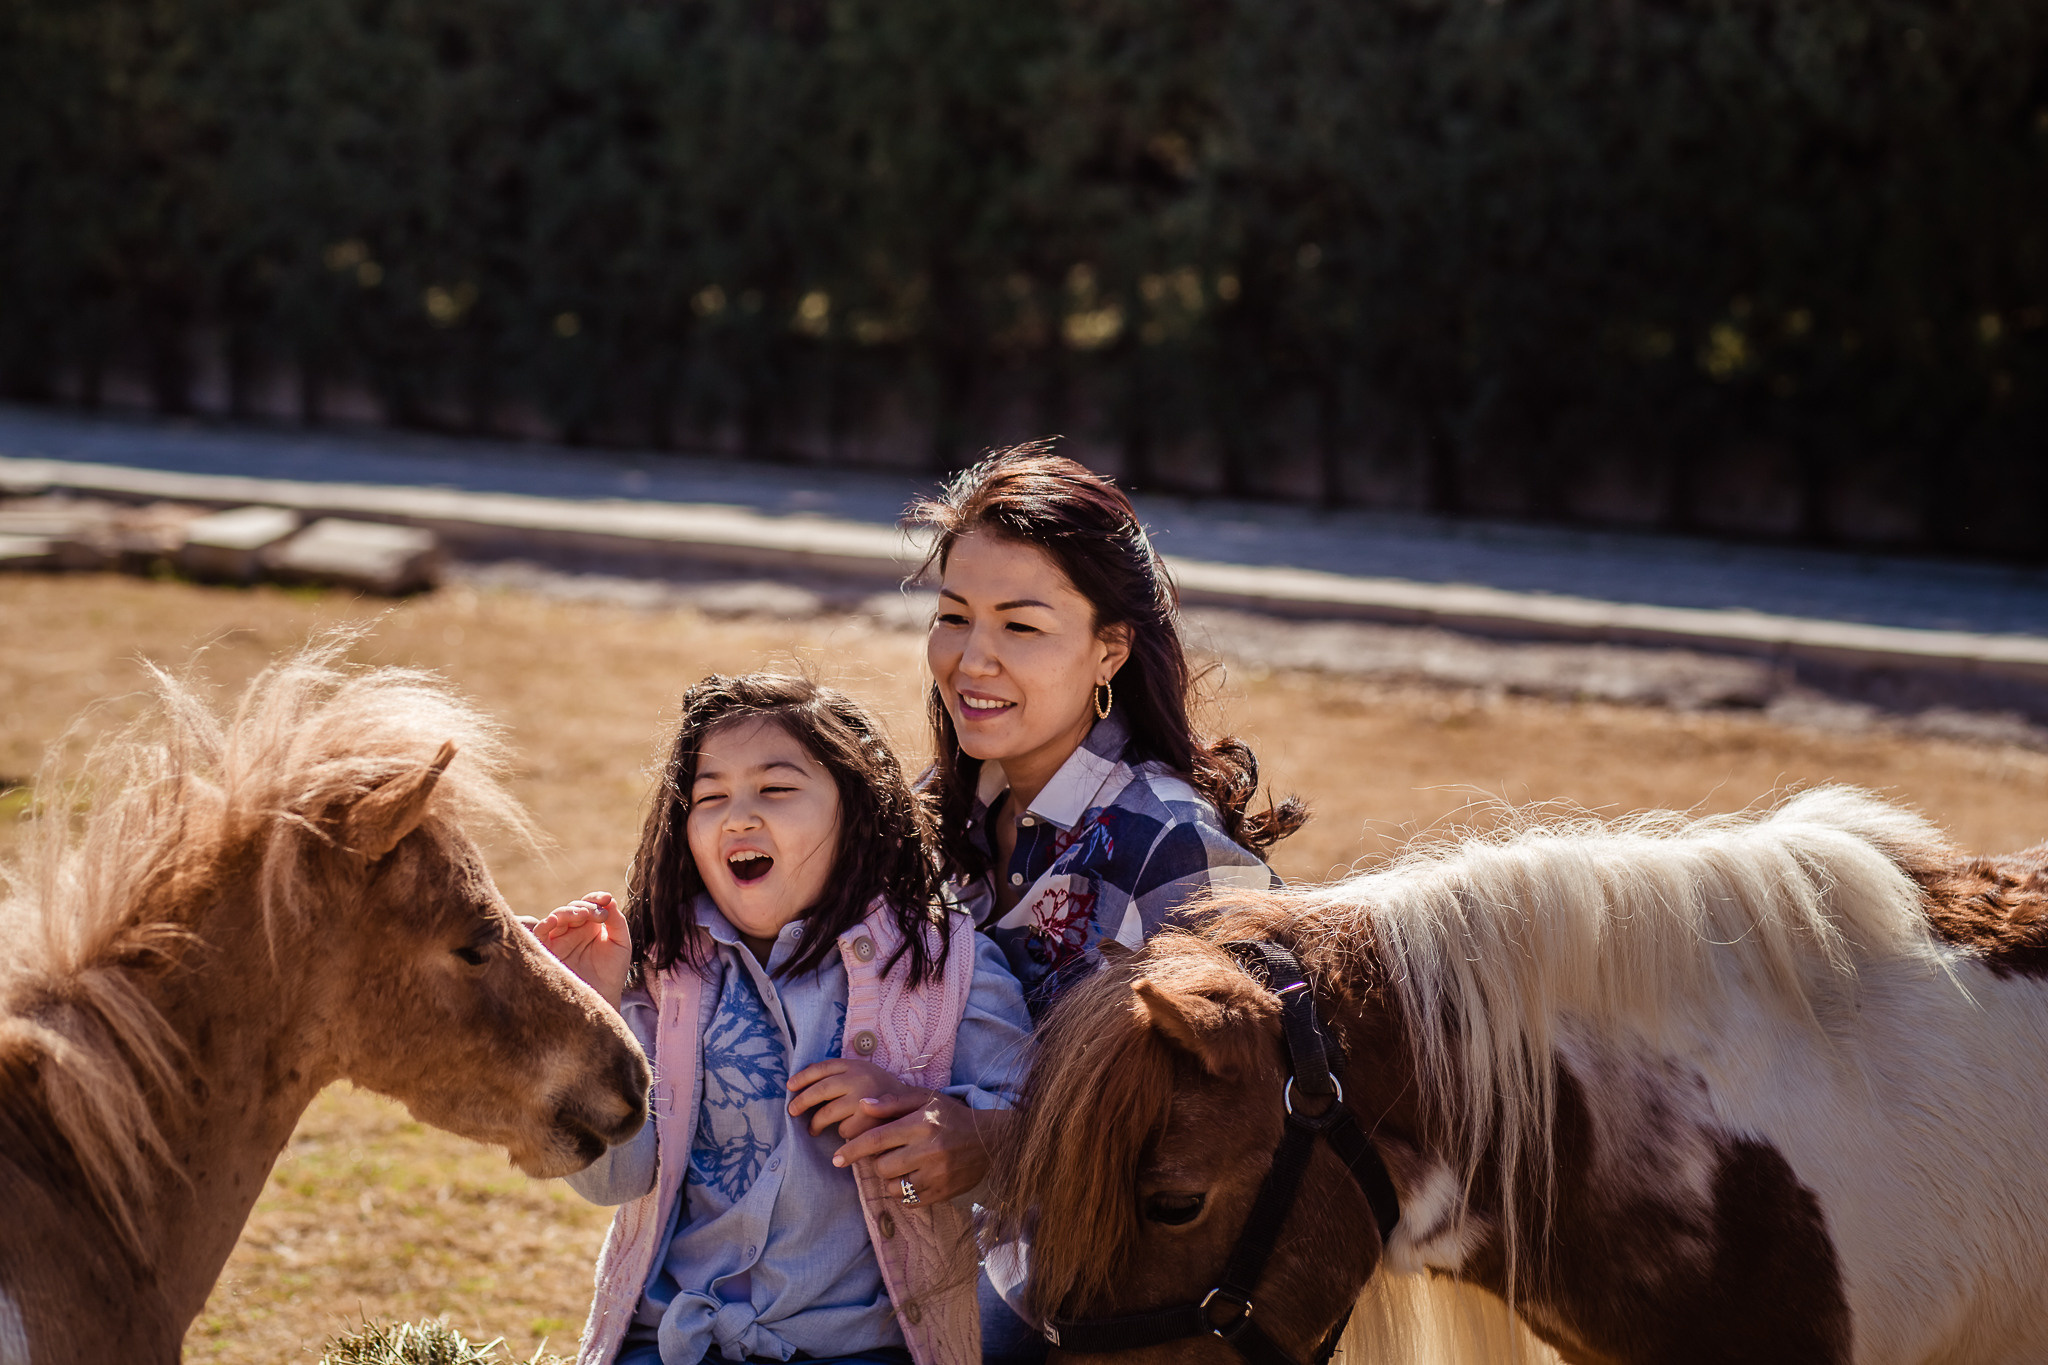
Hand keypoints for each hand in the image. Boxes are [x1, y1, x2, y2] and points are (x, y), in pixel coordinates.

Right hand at [532, 891, 630, 1008]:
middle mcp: (573, 930)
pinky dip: (545, 924)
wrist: (602, 999)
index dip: (596, 898)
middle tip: (598, 915)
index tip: (606, 899)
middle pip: (573, 908)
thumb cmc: (612, 973)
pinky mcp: (547, 950)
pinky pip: (540, 933)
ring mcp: (559, 939)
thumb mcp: (621, 944)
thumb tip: (609, 900)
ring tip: (582, 916)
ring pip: (557, 916)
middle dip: (586, 907)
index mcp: (591, 926)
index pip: (589, 904)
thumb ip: (617, 921)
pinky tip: (554, 921)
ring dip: (568, 912)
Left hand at [786, 1058, 924, 1138]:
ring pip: (827, 1113)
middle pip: (819, 1090)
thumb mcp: (868, 1075)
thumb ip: (844, 1075)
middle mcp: (858, 1078)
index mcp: (856, 1064)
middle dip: (801, 1102)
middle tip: (792, 1112)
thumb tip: (804, 1082)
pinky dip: (842, 1134)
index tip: (789, 1086)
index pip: (822, 1067)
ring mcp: (862, 1099)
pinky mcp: (867, 1120)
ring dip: (816, 1123)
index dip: (802, 1076)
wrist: (920, 1108)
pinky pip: (843, 1130)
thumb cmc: (887, 1094)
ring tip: (812, 1130)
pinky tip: (847, 1134)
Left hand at [830, 1092, 1010, 1204]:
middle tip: (888, 1154)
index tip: (836, 1158)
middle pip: (881, 1167)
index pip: (876, 1140)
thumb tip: (862, 1105)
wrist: (992, 1141)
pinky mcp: (942, 1193)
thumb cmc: (952, 1116)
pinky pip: (909, 1200)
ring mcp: (936, 1175)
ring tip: (902, 1165)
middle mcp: (928, 1151)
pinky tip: (913, 1177)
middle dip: (877, 1162)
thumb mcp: (926, 1099)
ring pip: (893, 1187)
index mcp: (921, 1125)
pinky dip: (904, 1192)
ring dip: (890, 1179)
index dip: (852, 1150)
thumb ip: (893, 1102)